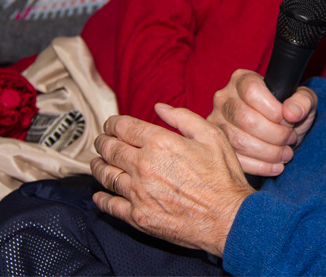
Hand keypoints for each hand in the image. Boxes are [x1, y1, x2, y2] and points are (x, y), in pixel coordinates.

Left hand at [91, 104, 253, 256]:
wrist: (228, 218)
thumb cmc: (223, 177)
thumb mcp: (212, 136)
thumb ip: (183, 118)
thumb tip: (159, 107)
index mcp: (160, 143)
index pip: (123, 128)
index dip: (112, 123)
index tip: (110, 124)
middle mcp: (144, 166)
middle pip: (110, 149)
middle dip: (102, 142)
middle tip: (101, 141)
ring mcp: (138, 193)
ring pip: (106, 176)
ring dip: (98, 166)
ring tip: (97, 163)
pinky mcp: (138, 217)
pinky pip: (110, 205)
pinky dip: (101, 199)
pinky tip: (99, 195)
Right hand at [207, 69, 317, 176]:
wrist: (281, 130)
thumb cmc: (289, 110)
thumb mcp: (303, 101)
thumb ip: (303, 101)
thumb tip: (292, 113)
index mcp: (242, 79)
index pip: (252, 91)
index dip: (273, 110)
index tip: (288, 120)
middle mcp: (224, 98)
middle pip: (245, 119)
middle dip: (275, 135)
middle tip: (291, 139)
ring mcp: (217, 122)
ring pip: (239, 141)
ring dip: (269, 152)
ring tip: (286, 153)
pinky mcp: (219, 145)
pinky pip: (235, 160)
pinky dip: (260, 167)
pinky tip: (276, 166)